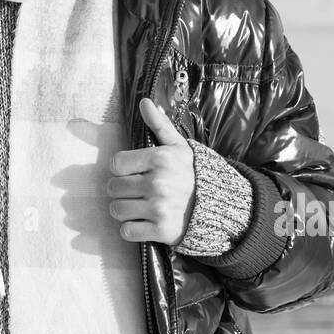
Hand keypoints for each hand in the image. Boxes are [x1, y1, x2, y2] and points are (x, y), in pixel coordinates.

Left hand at [106, 97, 195, 245]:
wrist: (219, 206)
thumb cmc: (193, 174)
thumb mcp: (179, 146)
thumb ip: (159, 124)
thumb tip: (144, 102)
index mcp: (160, 159)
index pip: (116, 163)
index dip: (121, 168)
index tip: (133, 172)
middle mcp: (157, 183)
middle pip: (113, 188)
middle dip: (121, 190)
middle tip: (136, 191)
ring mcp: (158, 208)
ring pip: (116, 210)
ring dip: (124, 209)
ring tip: (138, 205)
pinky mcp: (160, 231)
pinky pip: (127, 231)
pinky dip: (131, 229)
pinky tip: (143, 222)